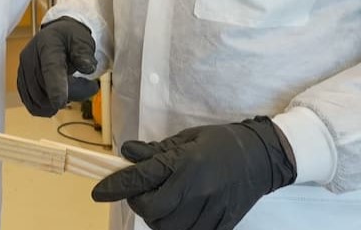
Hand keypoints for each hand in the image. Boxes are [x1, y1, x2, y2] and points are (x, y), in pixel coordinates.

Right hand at [16, 18, 95, 115]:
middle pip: (44, 88)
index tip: (60, 103)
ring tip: (72, 90)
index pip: (50, 68)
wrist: (57, 35)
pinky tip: (56, 102)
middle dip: (68, 95)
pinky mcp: (22, 82)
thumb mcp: (83, 39)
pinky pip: (31, 103)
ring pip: (37, 99)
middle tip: (88, 87)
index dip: (55, 87)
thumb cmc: (71, 38)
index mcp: (47, 44)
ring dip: (57, 102)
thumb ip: (85, 54)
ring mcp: (23, 70)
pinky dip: (45, 108)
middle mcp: (30, 57)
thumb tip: (87, 68)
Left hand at [91, 117, 296, 229]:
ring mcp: (209, 210)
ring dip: (157, 219)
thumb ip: (158, 151)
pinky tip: (179, 214)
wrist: (262, 158)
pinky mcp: (220, 225)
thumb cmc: (222, 143)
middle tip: (143, 193)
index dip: (116, 186)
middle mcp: (196, 189)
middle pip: (152, 210)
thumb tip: (127, 153)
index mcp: (186, 163)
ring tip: (162, 204)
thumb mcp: (188, 139)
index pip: (142, 178)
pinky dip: (177, 228)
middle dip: (140, 203)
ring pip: (168, 228)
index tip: (98, 192)